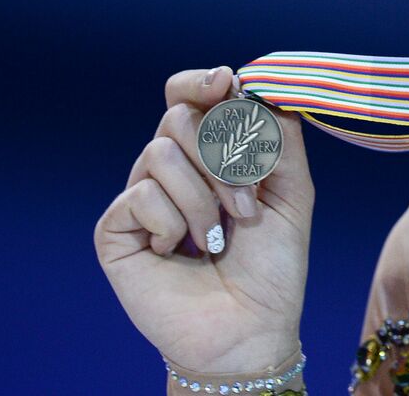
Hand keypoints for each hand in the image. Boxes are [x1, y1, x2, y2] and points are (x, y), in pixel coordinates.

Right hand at [95, 66, 313, 372]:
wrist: (252, 326)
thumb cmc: (273, 263)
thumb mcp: (293, 191)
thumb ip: (281, 137)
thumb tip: (258, 85)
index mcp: (211, 153)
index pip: (189, 95)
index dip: (201, 83)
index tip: (225, 82)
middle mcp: (172, 168)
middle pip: (179, 118)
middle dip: (223, 159)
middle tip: (246, 207)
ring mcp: (141, 196)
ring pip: (160, 152)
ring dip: (204, 198)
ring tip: (219, 237)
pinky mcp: (116, 230)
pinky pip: (140, 195)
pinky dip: (173, 223)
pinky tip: (181, 252)